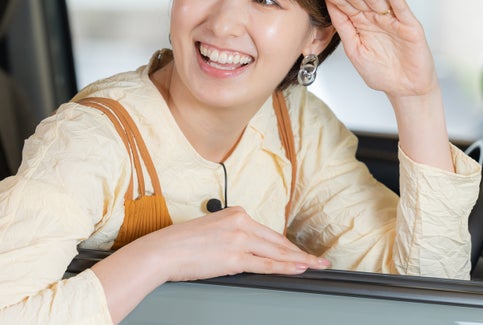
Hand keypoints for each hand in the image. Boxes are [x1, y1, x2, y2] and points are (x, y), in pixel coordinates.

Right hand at [137, 206, 328, 281]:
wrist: (163, 250)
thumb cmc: (180, 242)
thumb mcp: (211, 229)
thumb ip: (231, 234)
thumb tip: (244, 249)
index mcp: (235, 213)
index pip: (268, 231)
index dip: (286, 245)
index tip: (298, 251)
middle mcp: (240, 222)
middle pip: (277, 241)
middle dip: (300, 252)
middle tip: (318, 260)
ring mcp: (240, 239)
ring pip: (277, 252)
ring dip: (300, 261)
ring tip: (316, 266)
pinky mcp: (236, 257)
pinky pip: (267, 264)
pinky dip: (286, 267)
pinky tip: (298, 269)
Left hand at [315, 0, 436, 97]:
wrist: (404, 89)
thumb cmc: (381, 72)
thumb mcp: (355, 50)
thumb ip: (344, 28)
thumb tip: (331, 7)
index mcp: (361, 24)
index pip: (344, 6)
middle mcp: (376, 18)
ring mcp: (392, 20)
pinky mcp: (409, 26)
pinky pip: (401, 7)